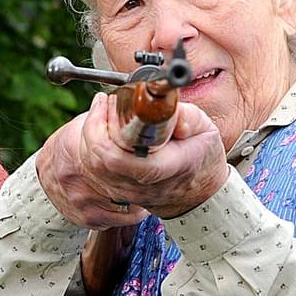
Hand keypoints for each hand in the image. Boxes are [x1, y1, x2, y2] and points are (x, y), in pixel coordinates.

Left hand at [36, 95, 229, 225]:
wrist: (199, 192)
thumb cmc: (201, 158)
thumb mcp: (205, 130)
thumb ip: (187, 116)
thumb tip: (166, 108)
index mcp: (162, 168)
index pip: (117, 157)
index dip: (103, 127)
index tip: (108, 102)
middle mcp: (139, 185)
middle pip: (96, 159)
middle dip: (94, 124)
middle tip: (103, 103)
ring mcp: (124, 192)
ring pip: (89, 164)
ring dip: (91, 133)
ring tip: (103, 113)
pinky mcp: (115, 191)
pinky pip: (92, 169)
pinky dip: (92, 146)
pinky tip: (104, 130)